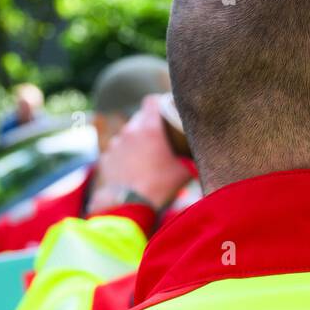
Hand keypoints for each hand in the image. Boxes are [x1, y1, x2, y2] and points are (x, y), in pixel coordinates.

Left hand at [90, 95, 193, 212]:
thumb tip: (203, 156)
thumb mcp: (183, 173)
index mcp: (149, 129)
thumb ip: (192, 159)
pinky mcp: (105, 160)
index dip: (158, 105)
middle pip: (139, 119)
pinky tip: (131, 171)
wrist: (127, 208)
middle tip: (159, 141)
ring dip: (135, 143)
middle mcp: (129, 132)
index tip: (165, 113)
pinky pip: (117, 152)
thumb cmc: (158, 188)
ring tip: (145, 159)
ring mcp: (115, 145)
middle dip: (149, 127)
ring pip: (127, 136)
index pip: (151, 101)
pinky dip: (123, 157)